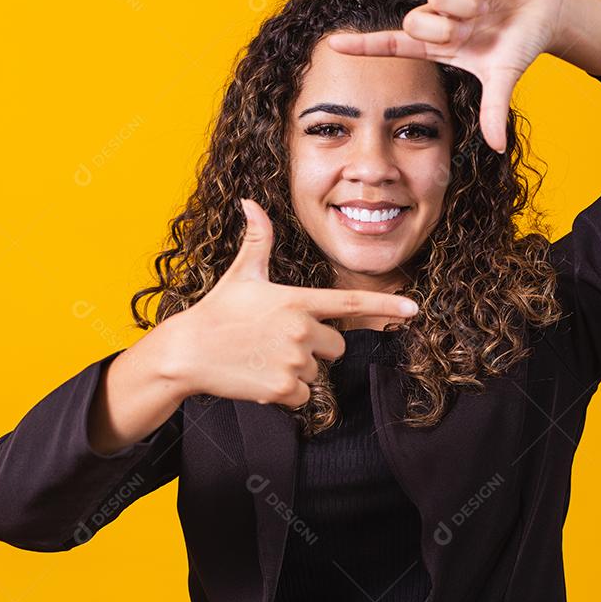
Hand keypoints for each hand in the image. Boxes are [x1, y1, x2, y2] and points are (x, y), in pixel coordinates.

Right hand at [155, 198, 419, 407]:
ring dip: (297, 371)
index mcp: (298, 300)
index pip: (351, 304)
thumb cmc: (217, 311)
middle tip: (278, 341)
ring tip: (263, 357)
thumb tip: (250, 202)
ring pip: (318, 374)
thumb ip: (257, 239)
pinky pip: (304, 398)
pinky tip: (260, 377)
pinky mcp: (283, 389)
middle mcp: (302, 330)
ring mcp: (294, 361)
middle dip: (315, 347)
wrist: (186, 353)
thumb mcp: (242, 274)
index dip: (386, 305)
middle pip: (336, 347)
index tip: (414, 309)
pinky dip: (285, 394)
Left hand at [326, 0, 565, 153]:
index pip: (392, 45)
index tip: (333, 45)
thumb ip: (493, 110)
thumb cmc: (520, 45)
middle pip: (415, 22)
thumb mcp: (503, 77)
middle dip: (448, 28)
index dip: (364, 46)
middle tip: (474, 28)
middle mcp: (438, 17)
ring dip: (468, 5)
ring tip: (488, 7)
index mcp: (438, 45)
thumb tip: (497, 147)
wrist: (548, 11)